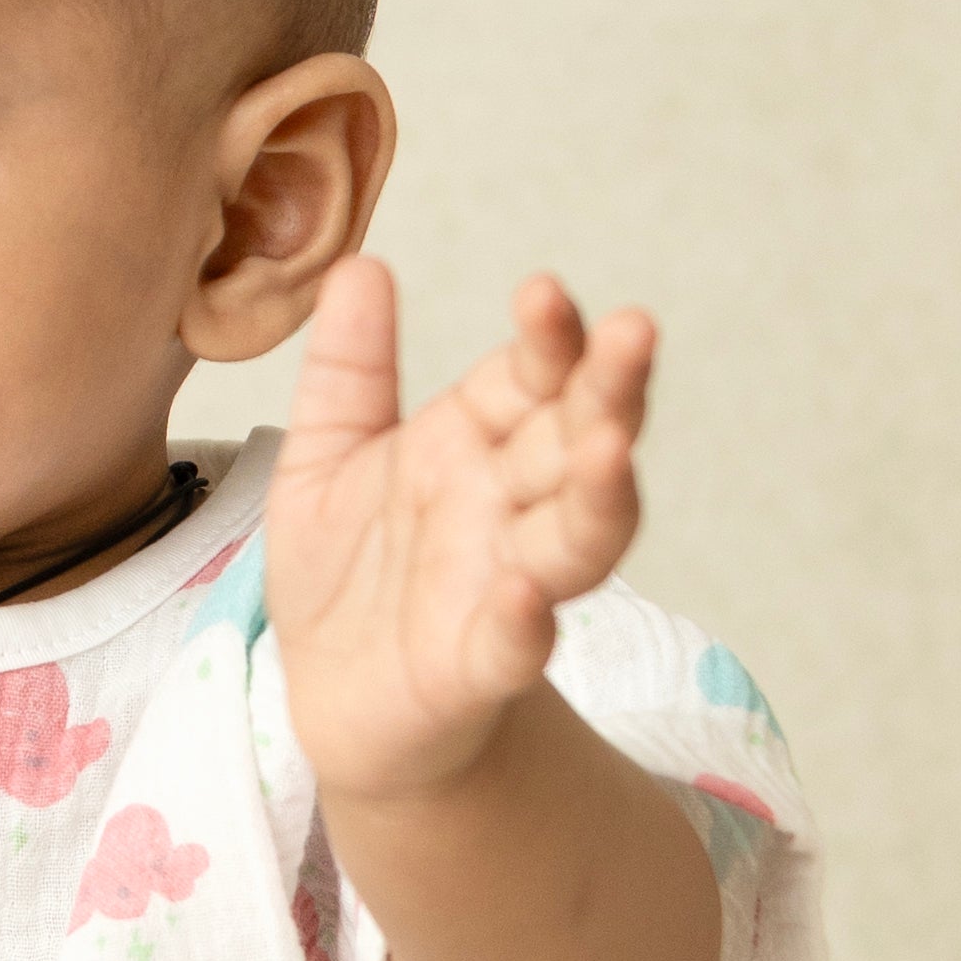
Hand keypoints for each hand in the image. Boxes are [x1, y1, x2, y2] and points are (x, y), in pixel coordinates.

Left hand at [265, 259, 655, 806]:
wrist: (333, 697)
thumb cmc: (346, 569)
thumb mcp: (327, 454)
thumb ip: (349, 367)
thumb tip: (359, 264)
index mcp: (476, 442)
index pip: (532, 376)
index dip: (547, 337)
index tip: (543, 291)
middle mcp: (508, 506)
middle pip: (577, 439)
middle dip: (608, 390)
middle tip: (633, 333)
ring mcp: (504, 586)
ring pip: (577, 538)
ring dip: (599, 496)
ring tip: (605, 450)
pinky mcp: (478, 669)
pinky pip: (514, 646)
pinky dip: (523, 624)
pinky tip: (521, 598)